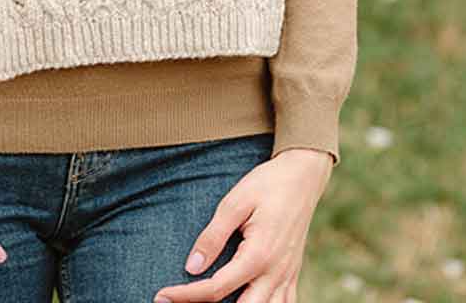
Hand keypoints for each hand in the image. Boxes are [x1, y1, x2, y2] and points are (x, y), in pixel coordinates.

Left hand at [152, 147, 333, 302]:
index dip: (186, 296)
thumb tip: (191, 267)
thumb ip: (213, 236)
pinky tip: (246, 301)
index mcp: (258, 256)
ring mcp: (286, 277)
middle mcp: (275, 274)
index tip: (162, 296)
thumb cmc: (267, 185)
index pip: (216, 289)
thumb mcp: (235, 202)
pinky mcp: (293, 274)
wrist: (303, 176)